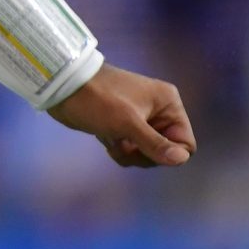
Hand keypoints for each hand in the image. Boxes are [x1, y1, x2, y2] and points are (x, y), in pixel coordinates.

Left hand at [47, 62, 196, 167]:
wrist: (62, 87)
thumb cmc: (98, 100)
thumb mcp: (128, 123)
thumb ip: (155, 144)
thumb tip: (181, 160)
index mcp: (168, 104)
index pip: (185, 143)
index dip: (168, 153)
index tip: (146, 150)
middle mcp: (159, 111)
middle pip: (166, 152)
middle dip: (144, 154)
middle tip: (124, 144)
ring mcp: (140, 119)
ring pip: (147, 153)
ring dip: (129, 154)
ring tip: (113, 140)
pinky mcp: (123, 127)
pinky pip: (131, 150)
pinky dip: (119, 150)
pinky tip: (106, 139)